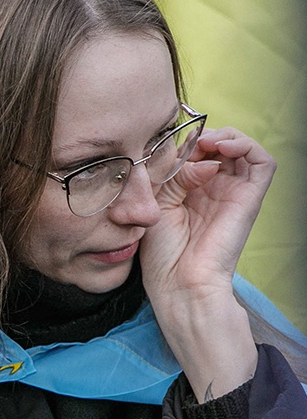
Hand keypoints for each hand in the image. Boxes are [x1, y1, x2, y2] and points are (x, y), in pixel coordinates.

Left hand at [139, 126, 273, 399]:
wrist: (178, 282)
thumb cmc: (161, 252)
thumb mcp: (155, 204)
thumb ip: (172, 175)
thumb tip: (197, 157)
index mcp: (190, 190)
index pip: (195, 151)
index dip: (184, 141)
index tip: (164, 145)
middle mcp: (215, 188)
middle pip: (219, 145)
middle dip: (204, 136)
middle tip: (187, 144)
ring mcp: (234, 191)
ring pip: (243, 148)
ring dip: (226, 136)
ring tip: (206, 143)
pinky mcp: (250, 198)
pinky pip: (263, 161)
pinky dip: (247, 145)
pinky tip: (221, 148)